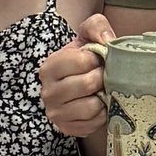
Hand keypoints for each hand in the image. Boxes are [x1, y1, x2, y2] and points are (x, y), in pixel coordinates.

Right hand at [41, 11, 113, 140]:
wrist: (83, 85)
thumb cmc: (85, 58)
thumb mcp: (88, 35)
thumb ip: (96, 26)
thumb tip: (107, 41)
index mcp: (49, 67)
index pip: (82, 61)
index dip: (97, 59)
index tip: (98, 59)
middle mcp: (48, 92)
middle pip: (87, 84)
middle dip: (102, 78)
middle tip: (104, 76)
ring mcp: (56, 113)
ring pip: (90, 107)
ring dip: (103, 97)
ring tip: (102, 90)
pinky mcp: (67, 129)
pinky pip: (93, 124)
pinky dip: (102, 115)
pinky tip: (100, 105)